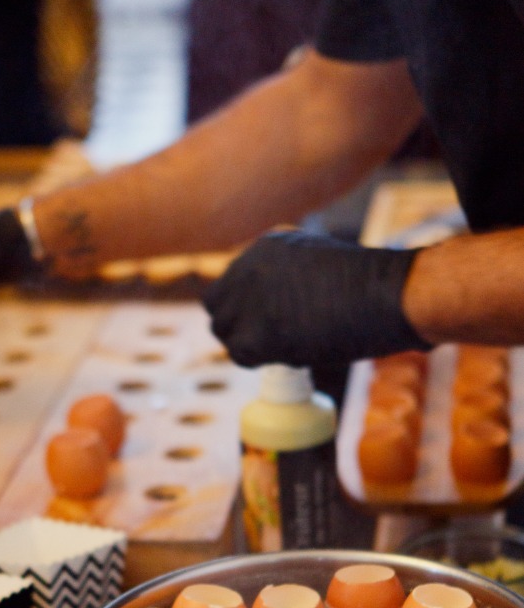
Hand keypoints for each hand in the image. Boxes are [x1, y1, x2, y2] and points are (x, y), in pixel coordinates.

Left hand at [202, 230, 428, 367]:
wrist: (389, 295)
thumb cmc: (372, 286)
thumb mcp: (320, 264)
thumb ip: (288, 279)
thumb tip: (275, 315)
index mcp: (266, 247)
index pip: (230, 283)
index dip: (243, 308)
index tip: (266, 322)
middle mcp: (250, 266)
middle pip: (217, 306)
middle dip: (237, 325)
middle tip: (268, 341)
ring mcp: (251, 298)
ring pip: (225, 332)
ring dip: (248, 345)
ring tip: (285, 347)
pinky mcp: (259, 331)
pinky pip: (240, 354)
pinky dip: (261, 360)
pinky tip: (290, 354)